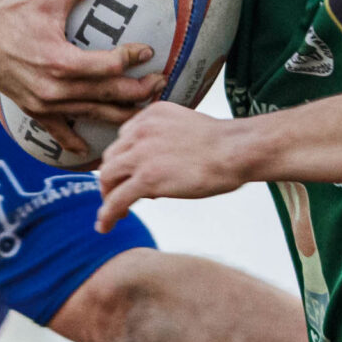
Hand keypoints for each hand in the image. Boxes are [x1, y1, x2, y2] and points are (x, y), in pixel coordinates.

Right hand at [0, 0, 161, 158]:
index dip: (133, 58)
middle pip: (109, 95)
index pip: (110, 65)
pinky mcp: (35, 111)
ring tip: (146, 109)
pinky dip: (76, 140)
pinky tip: (90, 150)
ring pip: (93, 115)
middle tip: (161, 82)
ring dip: (122, 114)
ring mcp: (45, 104)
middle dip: (140, 90)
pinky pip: (60, 132)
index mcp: (61, 61)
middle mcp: (54, 89)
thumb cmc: (13, 14)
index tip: (149, 50)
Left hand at [94, 103, 254, 230]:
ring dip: (107, 196)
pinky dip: (107, 214)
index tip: (131, 175)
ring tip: (113, 213)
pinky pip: (117, 199)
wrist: (236, 150)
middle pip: (111, 158)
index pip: (124, 139)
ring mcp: (141, 154)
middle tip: (119, 196)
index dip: (126, 160)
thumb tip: (162, 168)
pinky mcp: (146, 178)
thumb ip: (169, 140)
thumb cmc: (224, 145)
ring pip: (108, 178)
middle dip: (112, 179)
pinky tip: (106, 226)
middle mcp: (140, 130)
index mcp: (151, 115)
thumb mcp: (188, 128)